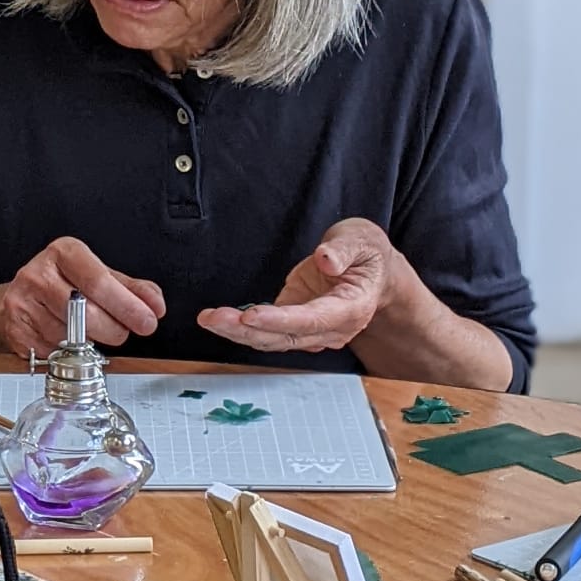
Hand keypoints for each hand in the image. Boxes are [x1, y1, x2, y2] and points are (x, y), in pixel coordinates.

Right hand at [0, 237, 164, 356]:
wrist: (21, 295)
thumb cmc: (64, 282)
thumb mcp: (98, 275)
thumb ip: (131, 289)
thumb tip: (154, 304)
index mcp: (63, 253)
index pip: (98, 281)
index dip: (127, 305)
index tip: (147, 320)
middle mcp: (37, 274)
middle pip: (85, 313)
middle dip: (114, 329)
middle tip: (123, 332)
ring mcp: (22, 303)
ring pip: (70, 337)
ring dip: (91, 343)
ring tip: (92, 332)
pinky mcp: (15, 330)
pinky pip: (53, 352)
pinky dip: (68, 352)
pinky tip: (69, 339)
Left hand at [197, 218, 403, 353]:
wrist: (371, 270)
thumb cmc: (367, 254)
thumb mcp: (361, 240)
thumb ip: (344, 249)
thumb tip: (325, 259)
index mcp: (352, 308)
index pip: (313, 320)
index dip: (280, 320)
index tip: (251, 315)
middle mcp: (332, 328)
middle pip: (286, 337)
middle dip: (247, 330)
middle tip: (214, 318)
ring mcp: (313, 331)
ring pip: (273, 340)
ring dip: (239, 332)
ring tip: (209, 318)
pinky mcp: (296, 325)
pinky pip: (268, 332)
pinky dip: (242, 328)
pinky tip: (218, 319)